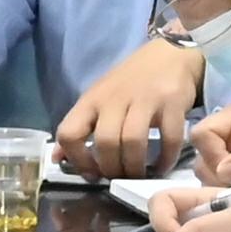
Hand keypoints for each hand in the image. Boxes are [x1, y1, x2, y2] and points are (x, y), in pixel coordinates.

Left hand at [53, 40, 202, 176]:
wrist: (170, 54)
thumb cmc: (130, 81)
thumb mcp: (99, 99)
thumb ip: (80, 128)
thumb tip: (58, 158)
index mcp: (91, 100)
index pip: (69, 132)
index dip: (77, 159)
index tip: (91, 173)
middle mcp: (115, 99)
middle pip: (105, 141)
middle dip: (112, 168)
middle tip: (120, 177)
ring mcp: (145, 99)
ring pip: (133, 142)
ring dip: (135, 167)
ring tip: (139, 175)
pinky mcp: (172, 103)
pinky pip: (168, 139)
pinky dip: (165, 159)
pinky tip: (162, 166)